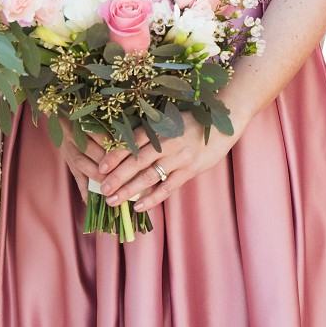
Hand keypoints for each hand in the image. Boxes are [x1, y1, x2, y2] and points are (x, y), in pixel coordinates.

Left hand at [85, 117, 238, 216]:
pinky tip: (139, 206)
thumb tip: (126, 145)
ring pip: (149, 176)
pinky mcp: (190, 170)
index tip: (101, 167)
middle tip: (102, 189)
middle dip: (117, 177)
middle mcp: (167, 142)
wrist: (224, 123)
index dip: (115, 155)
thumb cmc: (194, 121)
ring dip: (128, 190)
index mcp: (160, 128)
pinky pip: (168, 187)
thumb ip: (152, 132)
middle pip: (136, 161)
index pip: (132, 143)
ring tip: (112, 200)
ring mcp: (179, 158)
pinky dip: (152, 198)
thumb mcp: (171, 120)